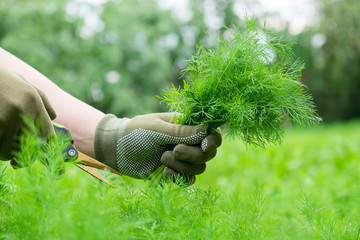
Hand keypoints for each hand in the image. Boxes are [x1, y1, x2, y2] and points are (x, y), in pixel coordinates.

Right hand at [0, 67, 55, 162]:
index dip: (54, 157)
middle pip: (29, 149)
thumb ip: (42, 102)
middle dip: (23, 158)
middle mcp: (23, 112)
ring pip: (8, 151)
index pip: (49, 136)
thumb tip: (53, 118)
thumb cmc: (3, 80)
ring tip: (3, 138)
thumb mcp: (26, 86)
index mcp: (34, 104)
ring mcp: (6, 118)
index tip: (59, 172)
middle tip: (19, 161)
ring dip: (4, 153)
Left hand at [94, 113, 221, 181]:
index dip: (213, 141)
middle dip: (193, 155)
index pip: (212, 134)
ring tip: (162, 158)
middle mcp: (188, 143)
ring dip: (182, 166)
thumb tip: (208, 129)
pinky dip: (177, 179)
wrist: (117, 150)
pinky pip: (187, 181)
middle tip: (174, 150)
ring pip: (198, 169)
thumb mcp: (158, 129)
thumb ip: (182, 131)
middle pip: (208, 155)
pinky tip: (164, 174)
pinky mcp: (174, 173)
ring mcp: (182, 159)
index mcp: (187, 127)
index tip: (205, 145)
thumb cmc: (137, 132)